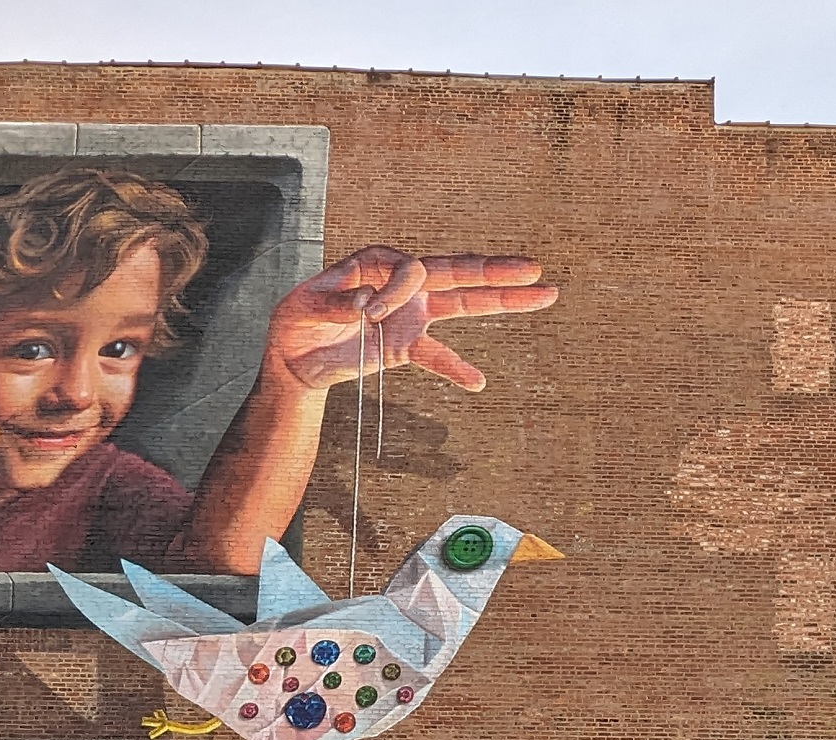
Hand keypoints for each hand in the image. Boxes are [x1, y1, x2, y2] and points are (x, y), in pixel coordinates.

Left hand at [263, 246, 557, 393]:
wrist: (293, 357)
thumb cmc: (296, 321)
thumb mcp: (305, 308)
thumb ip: (338, 304)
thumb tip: (367, 305)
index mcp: (377, 262)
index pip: (410, 268)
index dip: (398, 290)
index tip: (369, 314)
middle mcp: (401, 283)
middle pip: (456, 274)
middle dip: (495, 272)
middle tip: (533, 269)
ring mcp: (410, 313)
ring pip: (462, 304)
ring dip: (501, 302)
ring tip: (542, 296)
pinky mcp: (406, 345)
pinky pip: (437, 356)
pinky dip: (456, 368)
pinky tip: (477, 381)